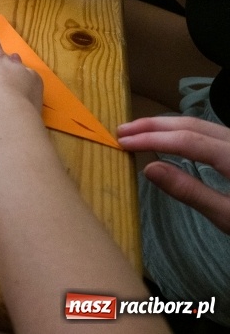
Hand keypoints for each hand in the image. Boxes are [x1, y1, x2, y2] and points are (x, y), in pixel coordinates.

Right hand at [118, 116, 229, 234]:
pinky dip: (180, 130)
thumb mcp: (227, 216)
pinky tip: (167, 138)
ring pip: (198, 124)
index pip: (184, 140)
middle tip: (121, 131)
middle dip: (153, 125)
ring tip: (137, 131)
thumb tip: (149, 168)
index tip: (123, 143)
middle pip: (190, 124)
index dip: (151, 139)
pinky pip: (207, 131)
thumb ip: (189, 190)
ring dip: (165, 125)